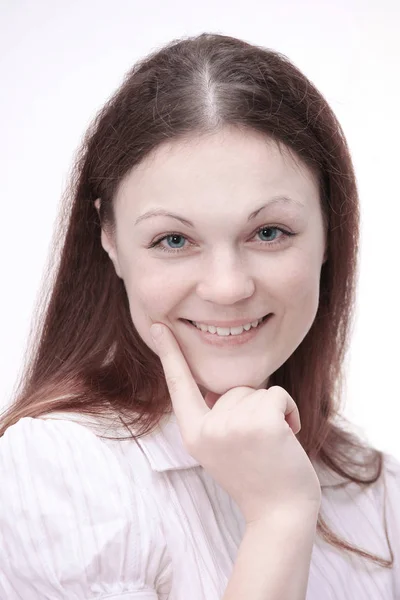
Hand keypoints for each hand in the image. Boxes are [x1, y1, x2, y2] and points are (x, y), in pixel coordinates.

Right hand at [150, 323, 321, 524]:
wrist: (280, 513)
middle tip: (257, 446)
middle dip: (252, 409)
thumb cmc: (256, 477)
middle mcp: (206, 429)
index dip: (168, 353)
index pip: (178, 385)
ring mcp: (231, 425)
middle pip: (233, 389)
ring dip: (271, 412)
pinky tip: (288, 437)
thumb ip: (215, 416)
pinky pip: (276, 394)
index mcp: (193, 434)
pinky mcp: (260, 421)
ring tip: (271, 445)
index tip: (158, 325)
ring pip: (256, 391)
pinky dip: (289, 411)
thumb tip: (219, 386)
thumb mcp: (221, 447)